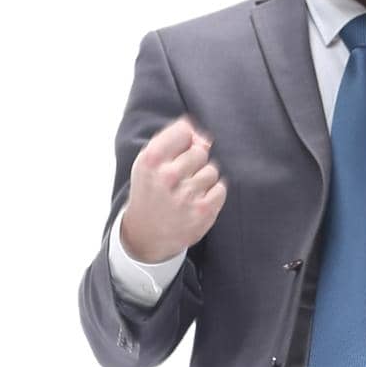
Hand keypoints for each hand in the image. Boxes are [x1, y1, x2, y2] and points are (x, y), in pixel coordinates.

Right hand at [119, 116, 227, 263]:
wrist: (145, 235)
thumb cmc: (151, 190)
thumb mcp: (150, 162)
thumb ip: (174, 140)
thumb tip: (204, 138)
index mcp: (150, 161)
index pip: (184, 131)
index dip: (184, 142)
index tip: (174, 156)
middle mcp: (166, 177)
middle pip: (200, 151)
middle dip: (193, 163)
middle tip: (177, 180)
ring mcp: (185, 195)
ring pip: (211, 170)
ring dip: (202, 180)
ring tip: (184, 193)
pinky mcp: (202, 211)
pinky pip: (220, 188)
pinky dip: (211, 194)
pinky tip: (195, 203)